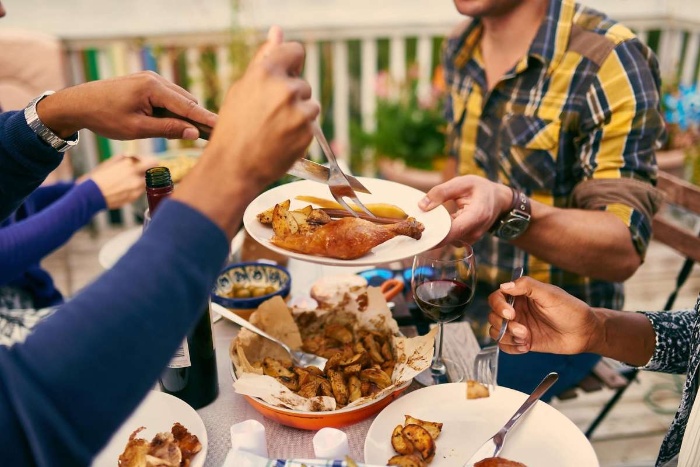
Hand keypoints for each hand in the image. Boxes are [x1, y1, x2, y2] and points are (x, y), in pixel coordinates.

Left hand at [36, 72, 217, 139]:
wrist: (79, 103)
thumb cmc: (105, 117)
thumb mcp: (137, 129)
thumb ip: (168, 129)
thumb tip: (193, 133)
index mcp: (153, 88)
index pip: (188, 106)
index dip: (207, 118)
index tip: (224, 126)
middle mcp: (154, 79)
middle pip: (187, 101)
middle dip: (198, 118)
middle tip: (212, 137)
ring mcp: (150, 79)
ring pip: (179, 99)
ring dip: (184, 115)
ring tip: (191, 135)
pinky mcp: (146, 84)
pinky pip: (169, 98)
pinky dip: (174, 111)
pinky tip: (173, 124)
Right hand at [80, 154, 158, 208]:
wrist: (90, 195)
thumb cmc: (98, 177)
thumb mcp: (111, 162)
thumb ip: (126, 159)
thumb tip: (136, 157)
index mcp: (130, 165)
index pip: (153, 162)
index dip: (151, 162)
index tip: (149, 162)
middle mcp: (136, 176)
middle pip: (152, 173)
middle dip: (147, 171)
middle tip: (140, 171)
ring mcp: (136, 188)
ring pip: (147, 182)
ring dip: (142, 180)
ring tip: (129, 180)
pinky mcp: (134, 198)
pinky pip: (140, 191)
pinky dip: (136, 188)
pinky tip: (125, 187)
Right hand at [173, 26, 319, 237]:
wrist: (234, 167)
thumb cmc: (233, 127)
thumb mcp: (242, 88)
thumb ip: (264, 58)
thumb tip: (277, 31)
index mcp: (266, 72)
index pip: (296, 52)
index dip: (291, 65)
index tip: (284, 76)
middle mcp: (286, 89)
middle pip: (302, 84)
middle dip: (291, 97)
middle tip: (268, 116)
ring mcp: (300, 112)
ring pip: (310, 106)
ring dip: (298, 115)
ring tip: (274, 130)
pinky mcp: (308, 133)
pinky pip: (311, 126)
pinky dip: (300, 133)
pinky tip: (281, 141)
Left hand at [418, 175, 512, 245]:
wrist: (498, 200)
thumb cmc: (481, 189)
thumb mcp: (463, 182)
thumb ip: (442, 192)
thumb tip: (421, 205)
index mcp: (476, 215)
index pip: (453, 231)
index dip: (435, 234)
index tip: (416, 232)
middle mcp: (474, 232)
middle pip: (447, 238)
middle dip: (429, 233)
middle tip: (410, 225)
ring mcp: (471, 238)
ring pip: (446, 240)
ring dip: (434, 233)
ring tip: (420, 222)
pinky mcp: (465, 240)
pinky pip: (449, 239)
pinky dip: (440, 233)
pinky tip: (431, 224)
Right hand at [487, 276, 599, 354]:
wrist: (584, 332)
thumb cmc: (570, 310)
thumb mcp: (550, 294)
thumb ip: (526, 286)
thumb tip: (504, 285)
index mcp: (520, 295)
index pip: (496, 298)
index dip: (498, 306)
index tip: (511, 314)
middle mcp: (517, 310)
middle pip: (493, 316)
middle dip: (504, 325)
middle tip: (523, 330)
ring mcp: (519, 326)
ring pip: (496, 332)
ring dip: (508, 337)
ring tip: (526, 339)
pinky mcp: (523, 341)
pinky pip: (505, 346)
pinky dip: (511, 347)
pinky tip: (526, 346)